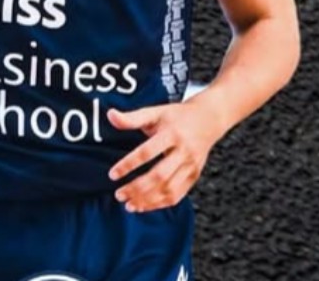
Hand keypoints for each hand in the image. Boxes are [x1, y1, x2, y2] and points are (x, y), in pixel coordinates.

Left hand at [107, 98, 221, 212]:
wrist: (208, 119)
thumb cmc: (177, 116)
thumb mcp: (155, 112)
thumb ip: (132, 118)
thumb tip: (110, 115)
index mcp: (171, 133)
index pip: (147, 152)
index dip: (128, 165)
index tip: (113, 174)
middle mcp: (183, 151)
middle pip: (159, 175)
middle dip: (137, 188)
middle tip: (119, 194)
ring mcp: (191, 166)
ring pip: (169, 189)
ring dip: (148, 200)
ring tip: (129, 204)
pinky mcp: (194, 176)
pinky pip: (178, 195)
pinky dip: (160, 203)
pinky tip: (145, 205)